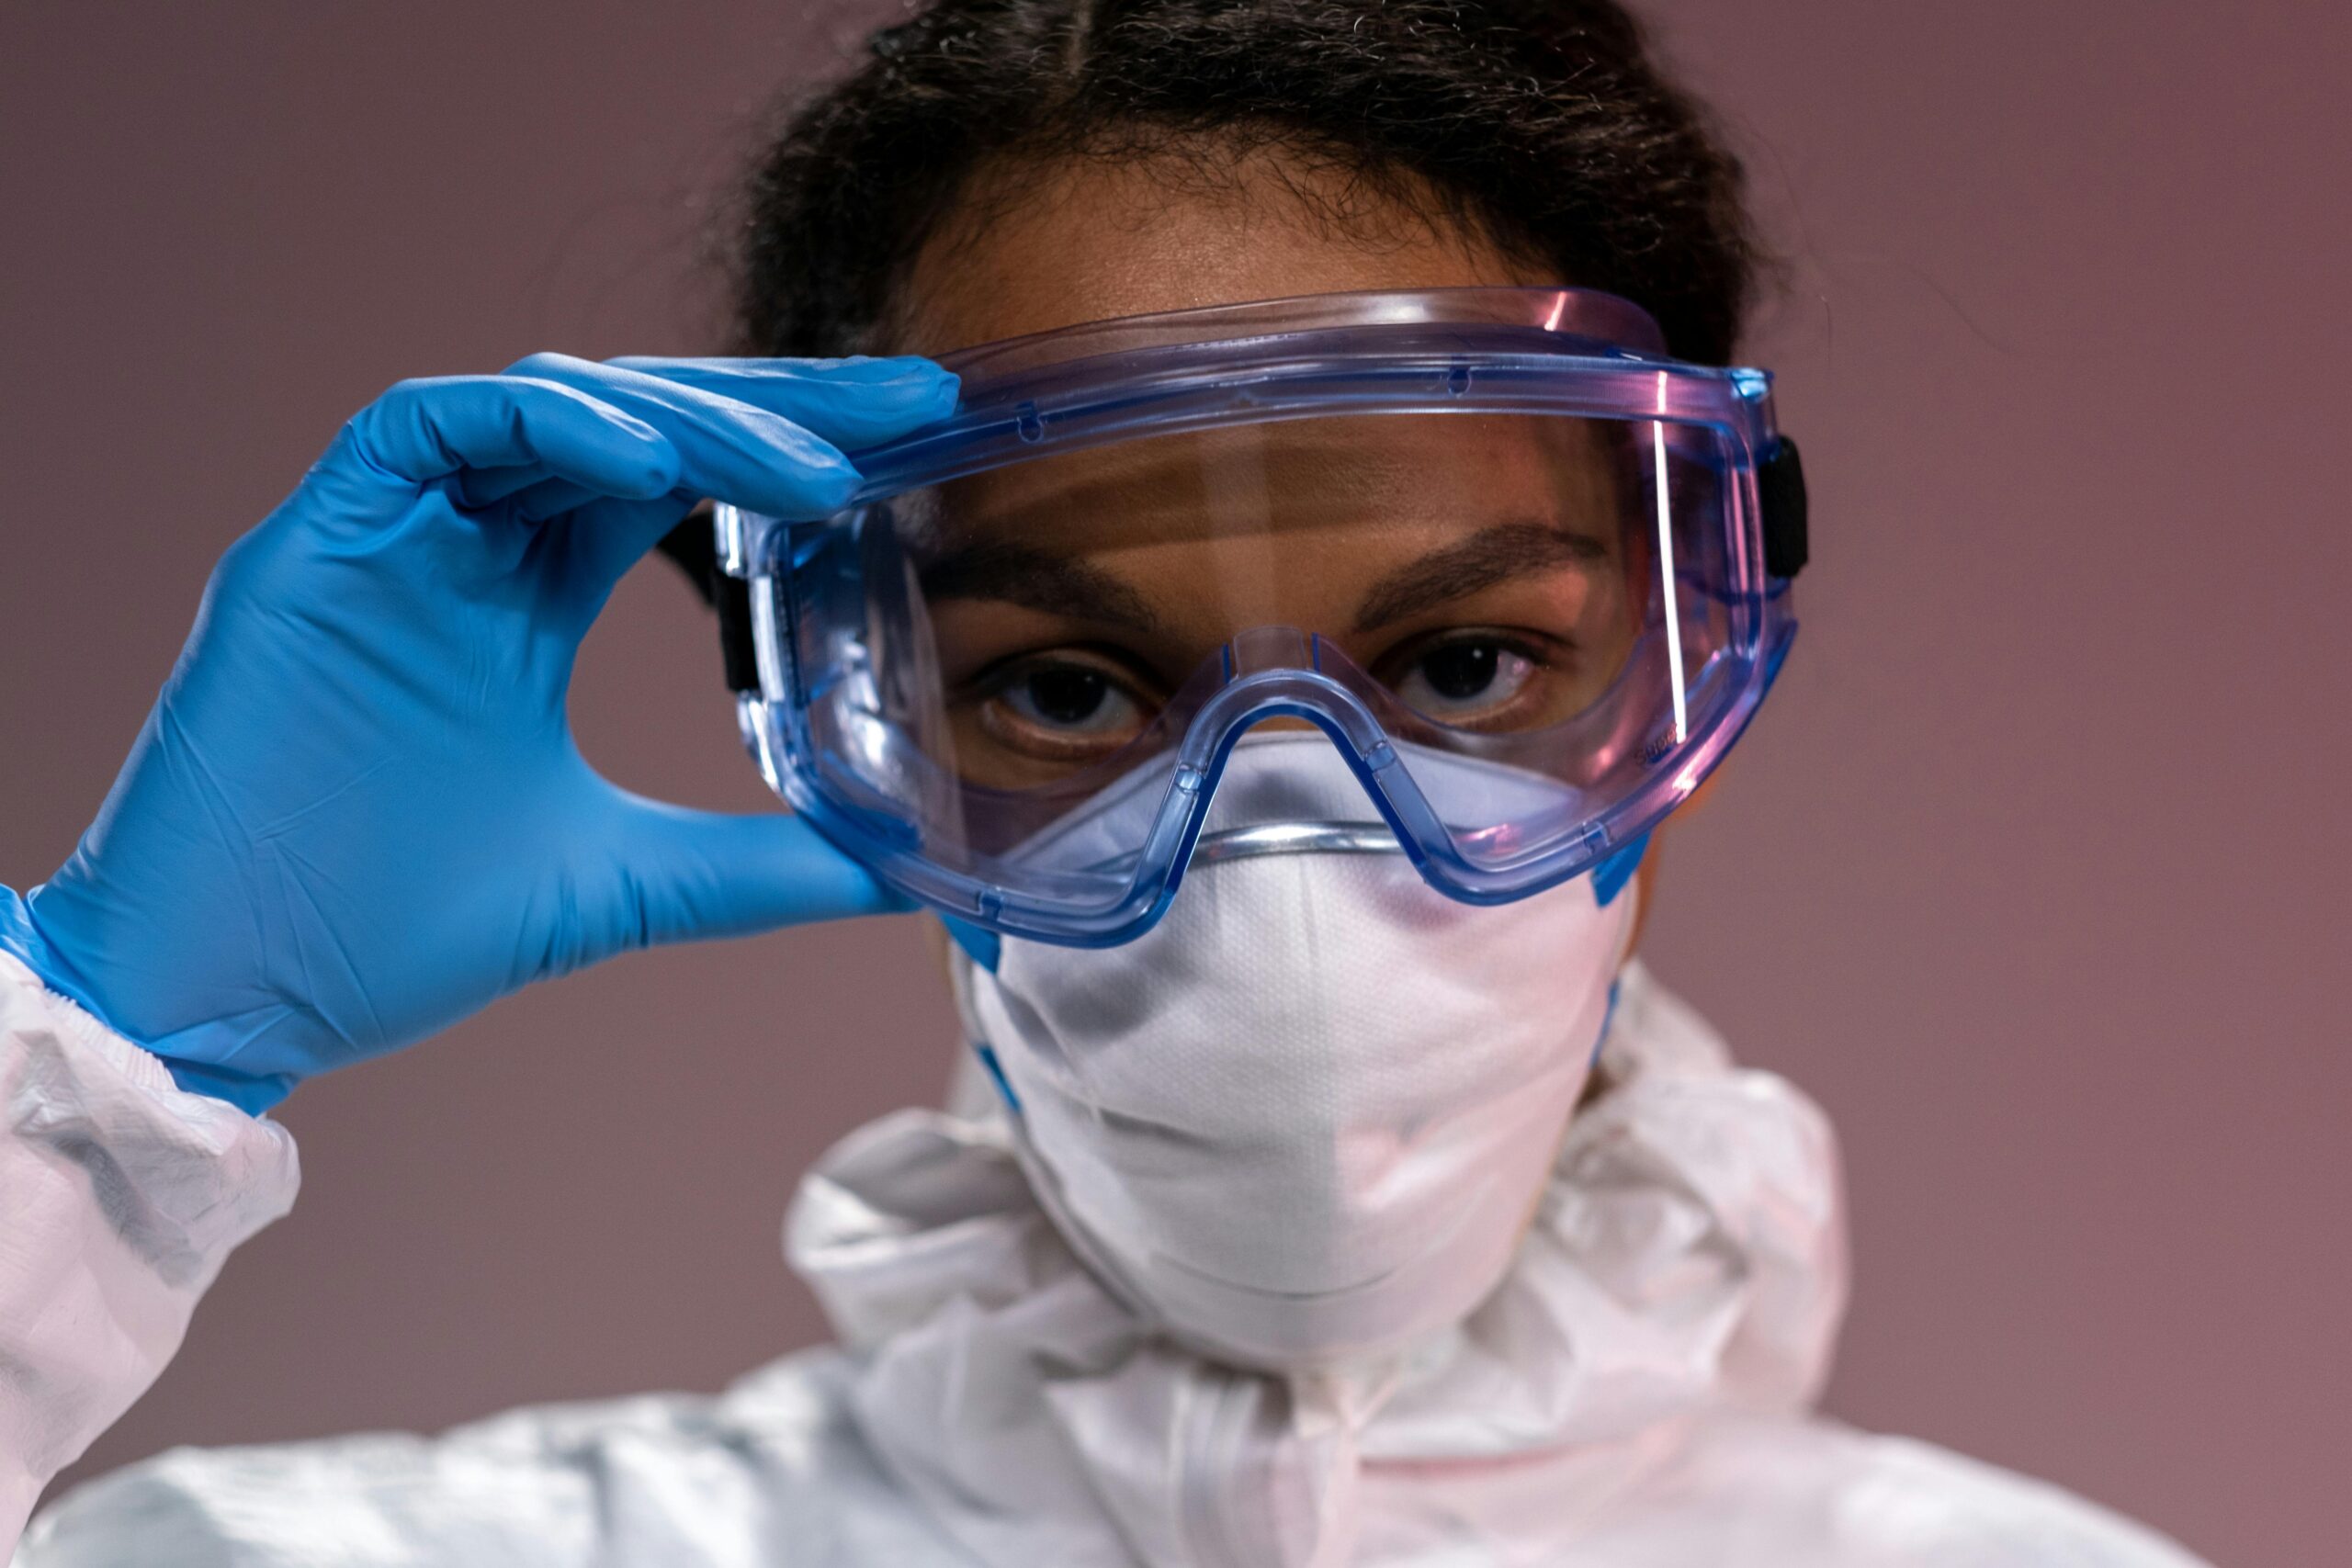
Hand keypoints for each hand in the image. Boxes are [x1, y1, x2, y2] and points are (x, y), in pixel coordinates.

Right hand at [0, 354, 957, 1111]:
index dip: (788, 443)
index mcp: (524, 602)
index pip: (675, 477)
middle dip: (772, 401)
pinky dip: (547, 431)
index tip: (914, 433)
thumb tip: (906, 877)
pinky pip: (430, 426)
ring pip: (551, 408)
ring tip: (813, 470)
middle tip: (906, 402)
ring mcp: (387, 537)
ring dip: (689, 421)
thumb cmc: (391, 935)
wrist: (232, 1002)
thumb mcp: (627, 885)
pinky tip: (656, 467)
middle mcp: (462, 547)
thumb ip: (760, 865)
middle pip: (632, 418)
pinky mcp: (313, 542)